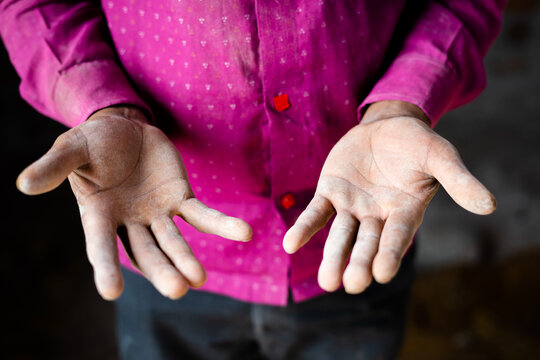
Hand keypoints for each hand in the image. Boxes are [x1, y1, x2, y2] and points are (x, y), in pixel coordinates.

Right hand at [17, 106, 251, 299]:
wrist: (124, 127)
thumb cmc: (93, 143)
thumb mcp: (71, 149)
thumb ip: (55, 167)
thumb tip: (23, 184)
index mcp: (98, 215)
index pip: (101, 246)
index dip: (105, 268)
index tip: (111, 293)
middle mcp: (129, 221)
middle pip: (146, 252)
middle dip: (161, 270)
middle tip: (178, 289)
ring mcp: (158, 212)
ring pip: (174, 241)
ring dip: (188, 258)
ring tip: (200, 278)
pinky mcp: (180, 198)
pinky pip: (202, 215)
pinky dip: (223, 225)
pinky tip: (245, 234)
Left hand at [283, 101, 494, 293]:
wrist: (387, 127)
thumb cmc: (417, 144)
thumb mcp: (440, 156)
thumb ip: (459, 180)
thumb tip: (490, 205)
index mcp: (405, 211)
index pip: (397, 236)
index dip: (390, 253)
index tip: (381, 274)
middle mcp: (377, 215)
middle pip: (366, 243)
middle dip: (358, 262)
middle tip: (350, 285)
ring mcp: (351, 206)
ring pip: (340, 235)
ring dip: (332, 256)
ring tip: (326, 282)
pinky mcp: (330, 192)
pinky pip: (315, 213)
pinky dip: (304, 228)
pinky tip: (290, 245)